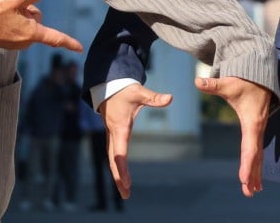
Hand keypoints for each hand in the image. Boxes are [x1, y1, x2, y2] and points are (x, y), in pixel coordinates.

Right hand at [0, 0, 81, 51]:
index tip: (80, 49)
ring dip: (19, 12)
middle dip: (28, 9)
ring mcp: (16, 42)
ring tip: (2, 11)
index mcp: (31, 33)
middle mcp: (26, 41)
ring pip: (26, 21)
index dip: (69, 42)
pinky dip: (12, 17)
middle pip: (36, 19)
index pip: (55, 37)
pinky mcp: (7, 40)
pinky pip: (17, 25)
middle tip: (11, 5)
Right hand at [98, 83, 173, 198]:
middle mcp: (113, 134)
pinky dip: (117, 167)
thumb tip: (170, 98)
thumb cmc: (125, 90)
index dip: (122, 167)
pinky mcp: (112, 136)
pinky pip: (113, 155)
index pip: (120, 152)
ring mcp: (111, 136)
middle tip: (126, 194)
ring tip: (125, 193)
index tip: (126, 181)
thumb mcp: (139, 92)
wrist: (109, 85)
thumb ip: (154, 97)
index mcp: (119, 128)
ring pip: (111, 159)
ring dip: (117, 175)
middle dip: (119, 177)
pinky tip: (122, 177)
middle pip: (113, 160)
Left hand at [195, 76, 273, 196]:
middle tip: (248, 193)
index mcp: (252, 123)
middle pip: (256, 157)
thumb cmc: (244, 82)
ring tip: (252, 192)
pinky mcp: (256, 131)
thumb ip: (213, 85)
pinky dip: (256, 165)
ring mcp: (258, 131)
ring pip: (258, 156)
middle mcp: (258, 129)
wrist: (260, 77)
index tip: (244, 179)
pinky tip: (254, 178)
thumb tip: (197, 81)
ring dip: (255, 174)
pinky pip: (257, 151)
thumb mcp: (229, 84)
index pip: (250, 148)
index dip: (247, 164)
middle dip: (252, 175)